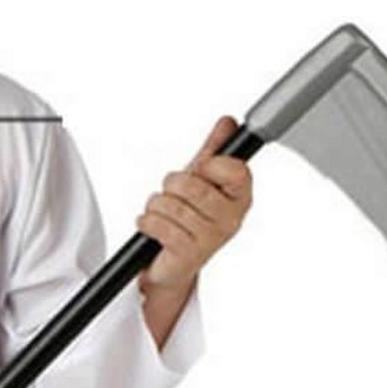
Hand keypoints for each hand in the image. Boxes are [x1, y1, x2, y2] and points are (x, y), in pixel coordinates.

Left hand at [136, 114, 253, 294]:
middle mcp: (230, 219)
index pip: (236, 170)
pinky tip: (149, 224)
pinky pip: (159, 225)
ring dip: (156, 205)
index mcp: (240, 198)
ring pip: (172, 205)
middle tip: (171, 194)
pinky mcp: (188, 254)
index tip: (200, 170)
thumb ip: (213, 152)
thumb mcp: (200, 181)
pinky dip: (146, 221)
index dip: (210, 165)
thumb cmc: (188, 221)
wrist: (171, 264)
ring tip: (159, 212)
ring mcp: (211, 238)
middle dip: (172, 185)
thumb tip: (227, 123)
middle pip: (193, 185)